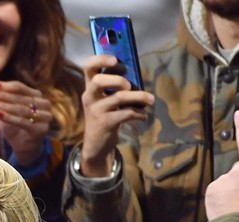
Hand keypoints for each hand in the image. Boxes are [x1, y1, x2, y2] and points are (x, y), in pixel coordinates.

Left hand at [0, 80, 51, 166]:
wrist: (24, 146)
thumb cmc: (15, 126)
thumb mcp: (8, 110)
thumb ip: (3, 99)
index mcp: (37, 96)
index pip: (20, 87)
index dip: (6, 86)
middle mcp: (45, 104)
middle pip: (21, 97)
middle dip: (3, 95)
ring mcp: (45, 117)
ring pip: (22, 108)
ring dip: (5, 105)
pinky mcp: (41, 129)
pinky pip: (23, 121)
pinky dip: (9, 117)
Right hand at [80, 55, 153, 176]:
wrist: (96, 144)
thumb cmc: (104, 115)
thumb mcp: (104, 99)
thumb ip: (114, 86)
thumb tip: (136, 75)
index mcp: (89, 86)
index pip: (88, 66)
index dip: (101, 59)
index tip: (116, 60)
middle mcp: (90, 96)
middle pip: (99, 81)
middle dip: (117, 79)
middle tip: (128, 85)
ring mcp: (96, 110)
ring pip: (118, 98)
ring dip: (138, 96)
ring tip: (150, 99)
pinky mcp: (105, 123)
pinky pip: (126, 114)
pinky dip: (139, 113)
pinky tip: (143, 115)